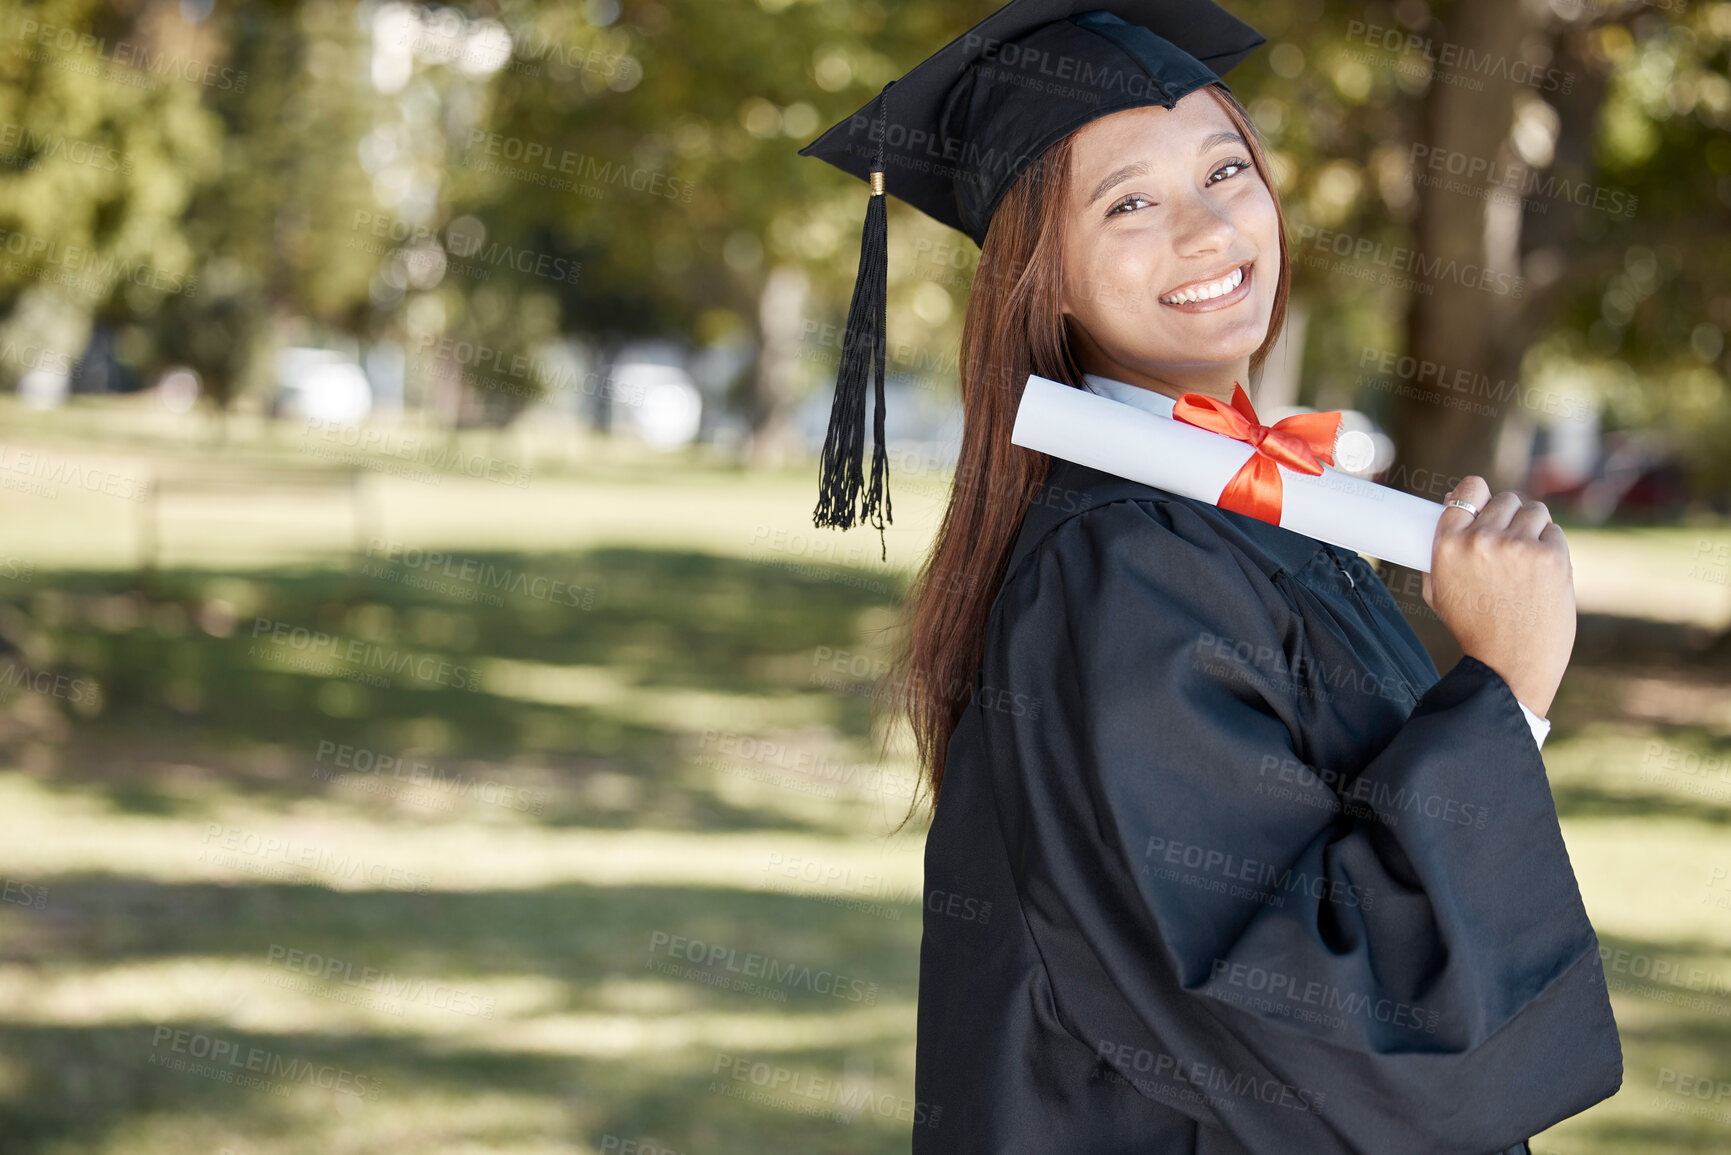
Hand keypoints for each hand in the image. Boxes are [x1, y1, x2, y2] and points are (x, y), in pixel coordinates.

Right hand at [1422, 475, 1575, 717]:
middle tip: (1510, 544)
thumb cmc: (1473, 629)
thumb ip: (1440, 549)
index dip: (1479, 493)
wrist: (1509, 664)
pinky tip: (1542, 573)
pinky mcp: (1551, 556)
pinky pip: (1554, 532)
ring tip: (1527, 558)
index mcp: (1448, 544)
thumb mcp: (1439, 590)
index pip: (1469, 489)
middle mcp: (1481, 539)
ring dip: (1532, 528)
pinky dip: (1551, 547)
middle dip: (1509, 517)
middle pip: (1505, 499)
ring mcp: (1518, 546)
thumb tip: (1452, 504)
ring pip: (1534, 511)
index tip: (1484, 505)